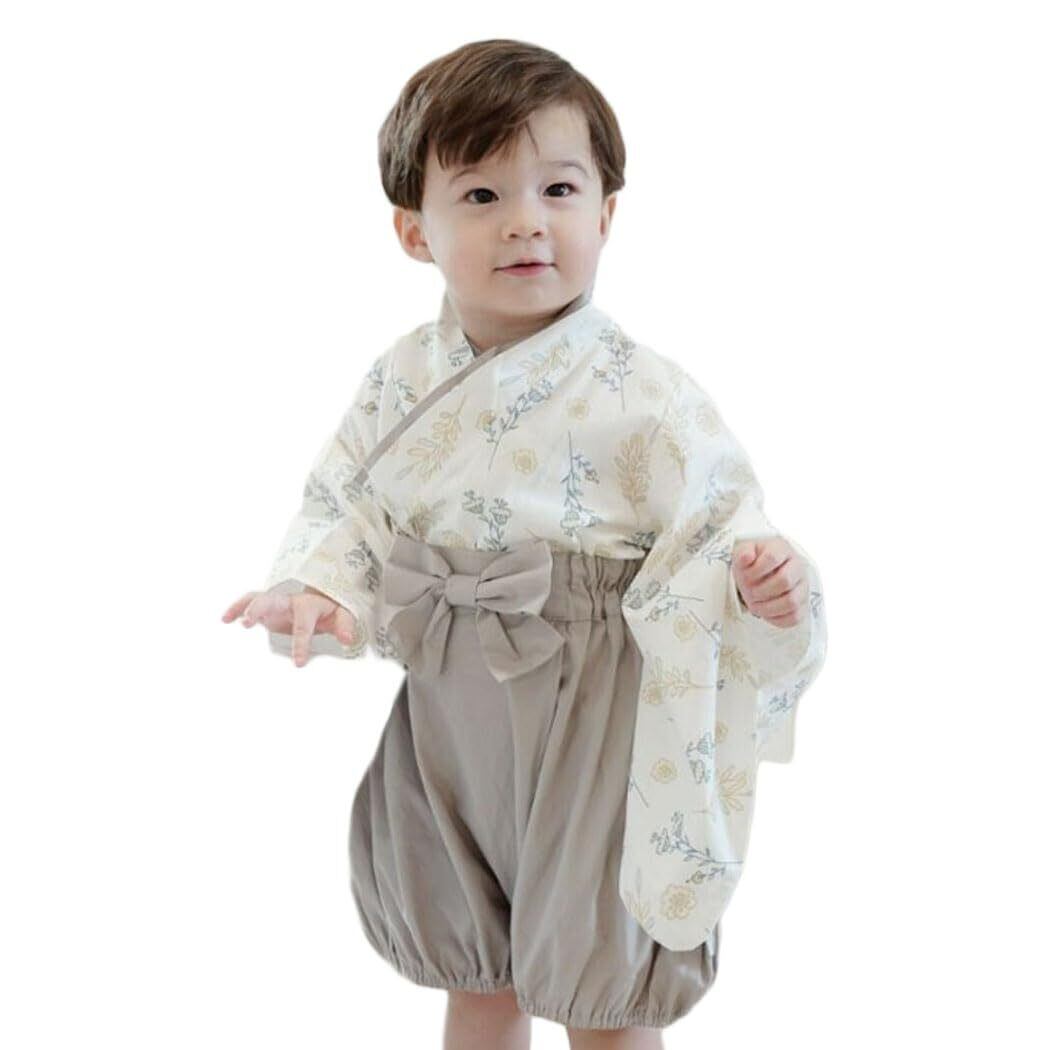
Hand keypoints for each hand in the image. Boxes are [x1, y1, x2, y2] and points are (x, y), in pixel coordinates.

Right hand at [221, 587, 361, 666]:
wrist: (322, 601)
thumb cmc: (330, 611)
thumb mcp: (342, 617)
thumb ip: (345, 626)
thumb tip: (347, 638)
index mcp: (308, 605)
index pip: (303, 626)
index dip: (301, 644)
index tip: (298, 663)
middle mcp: (289, 601)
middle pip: (272, 600)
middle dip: (259, 608)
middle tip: (248, 622)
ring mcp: (276, 603)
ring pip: (257, 598)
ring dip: (242, 606)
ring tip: (228, 618)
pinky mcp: (267, 609)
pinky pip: (249, 604)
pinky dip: (236, 609)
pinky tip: (225, 619)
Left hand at [731, 537, 808, 627]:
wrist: (763, 574)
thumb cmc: (753, 563)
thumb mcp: (743, 553)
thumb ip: (743, 553)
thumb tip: (747, 557)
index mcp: (782, 549)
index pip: (772, 557)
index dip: (756, 570)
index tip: (746, 576)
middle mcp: (798, 566)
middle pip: (785, 581)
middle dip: (762, 591)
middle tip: (750, 593)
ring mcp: (803, 586)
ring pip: (792, 602)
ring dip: (768, 608)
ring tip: (755, 605)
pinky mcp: (803, 604)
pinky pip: (795, 617)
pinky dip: (776, 619)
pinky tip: (765, 614)